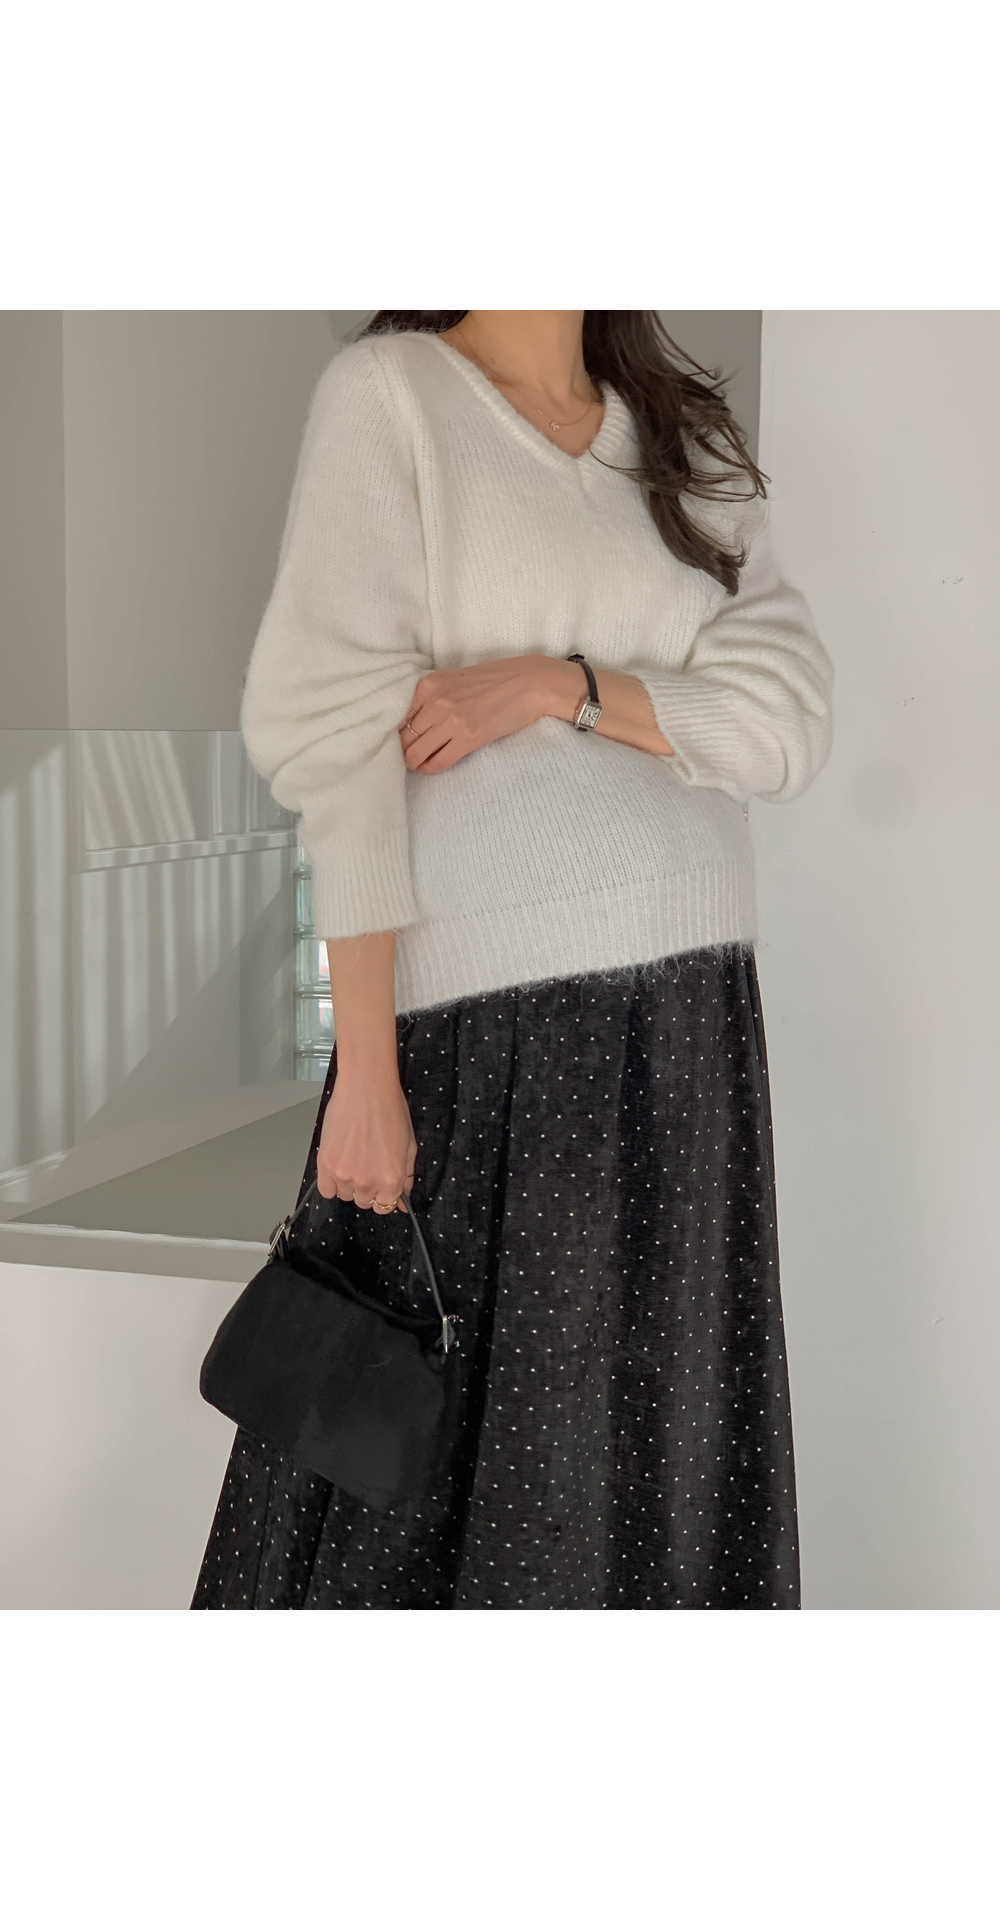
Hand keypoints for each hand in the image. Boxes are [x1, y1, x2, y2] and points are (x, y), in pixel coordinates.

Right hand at [316, 1064, 416, 1213]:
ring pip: (345, 1195)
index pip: (384, 1206)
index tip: (380, 1185)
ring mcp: (344, 1174)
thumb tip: (403, 1203)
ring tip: (353, 1158)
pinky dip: (331, 1182)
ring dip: (349, 1183)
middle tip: (367, 1164)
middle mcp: (367, 1182)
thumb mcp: (409, 1146)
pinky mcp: (325, 1164)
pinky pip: (326, 1190)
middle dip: (367, 1188)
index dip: (383, 1195)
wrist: (366, 1088)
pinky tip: (339, 1165)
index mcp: (391, 1180)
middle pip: (364, 1201)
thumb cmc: (389, 1110)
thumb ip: (407, 1177)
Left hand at [399, 655, 560, 771]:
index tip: (402, 740)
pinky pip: (438, 762)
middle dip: (403, 750)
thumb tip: (413, 721)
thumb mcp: (456, 679)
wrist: (531, 682)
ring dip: (414, 763)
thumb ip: (433, 696)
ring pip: (416, 753)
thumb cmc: (497, 680)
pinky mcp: (469, 738)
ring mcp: (452, 720)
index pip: (398, 716)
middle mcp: (436, 701)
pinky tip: (432, 767)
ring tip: (419, 764)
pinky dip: (430, 769)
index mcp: (429, 684)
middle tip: (409, 756)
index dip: (397, 732)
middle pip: (404, 737)